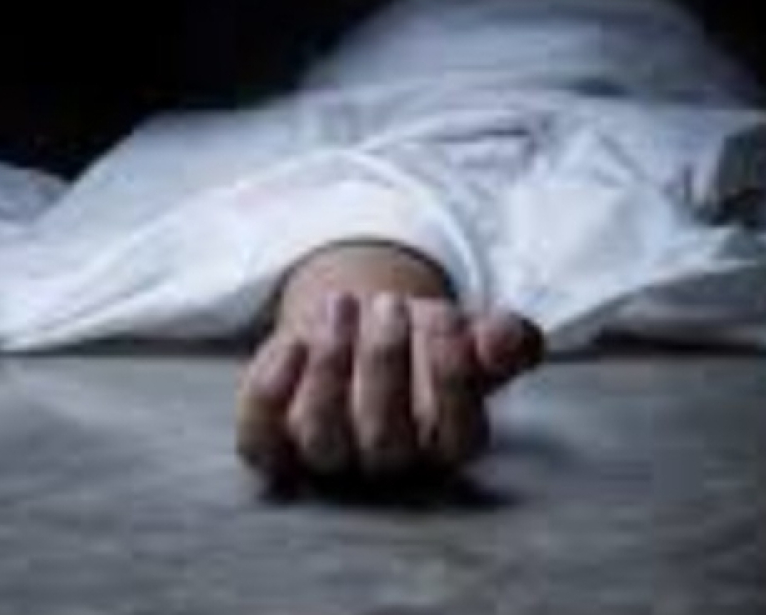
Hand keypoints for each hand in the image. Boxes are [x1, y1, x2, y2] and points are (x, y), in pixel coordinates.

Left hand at [235, 289, 542, 485]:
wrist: (357, 331)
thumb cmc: (423, 341)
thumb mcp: (469, 333)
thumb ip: (503, 339)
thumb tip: (505, 336)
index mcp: (444, 443)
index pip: (458, 435)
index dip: (453, 377)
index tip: (448, 318)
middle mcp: (385, 461)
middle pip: (385, 440)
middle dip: (386, 364)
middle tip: (389, 305)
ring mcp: (325, 455)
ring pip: (322, 438)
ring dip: (331, 367)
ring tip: (342, 304)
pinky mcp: (272, 440)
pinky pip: (260, 438)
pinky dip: (268, 395)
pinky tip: (289, 342)